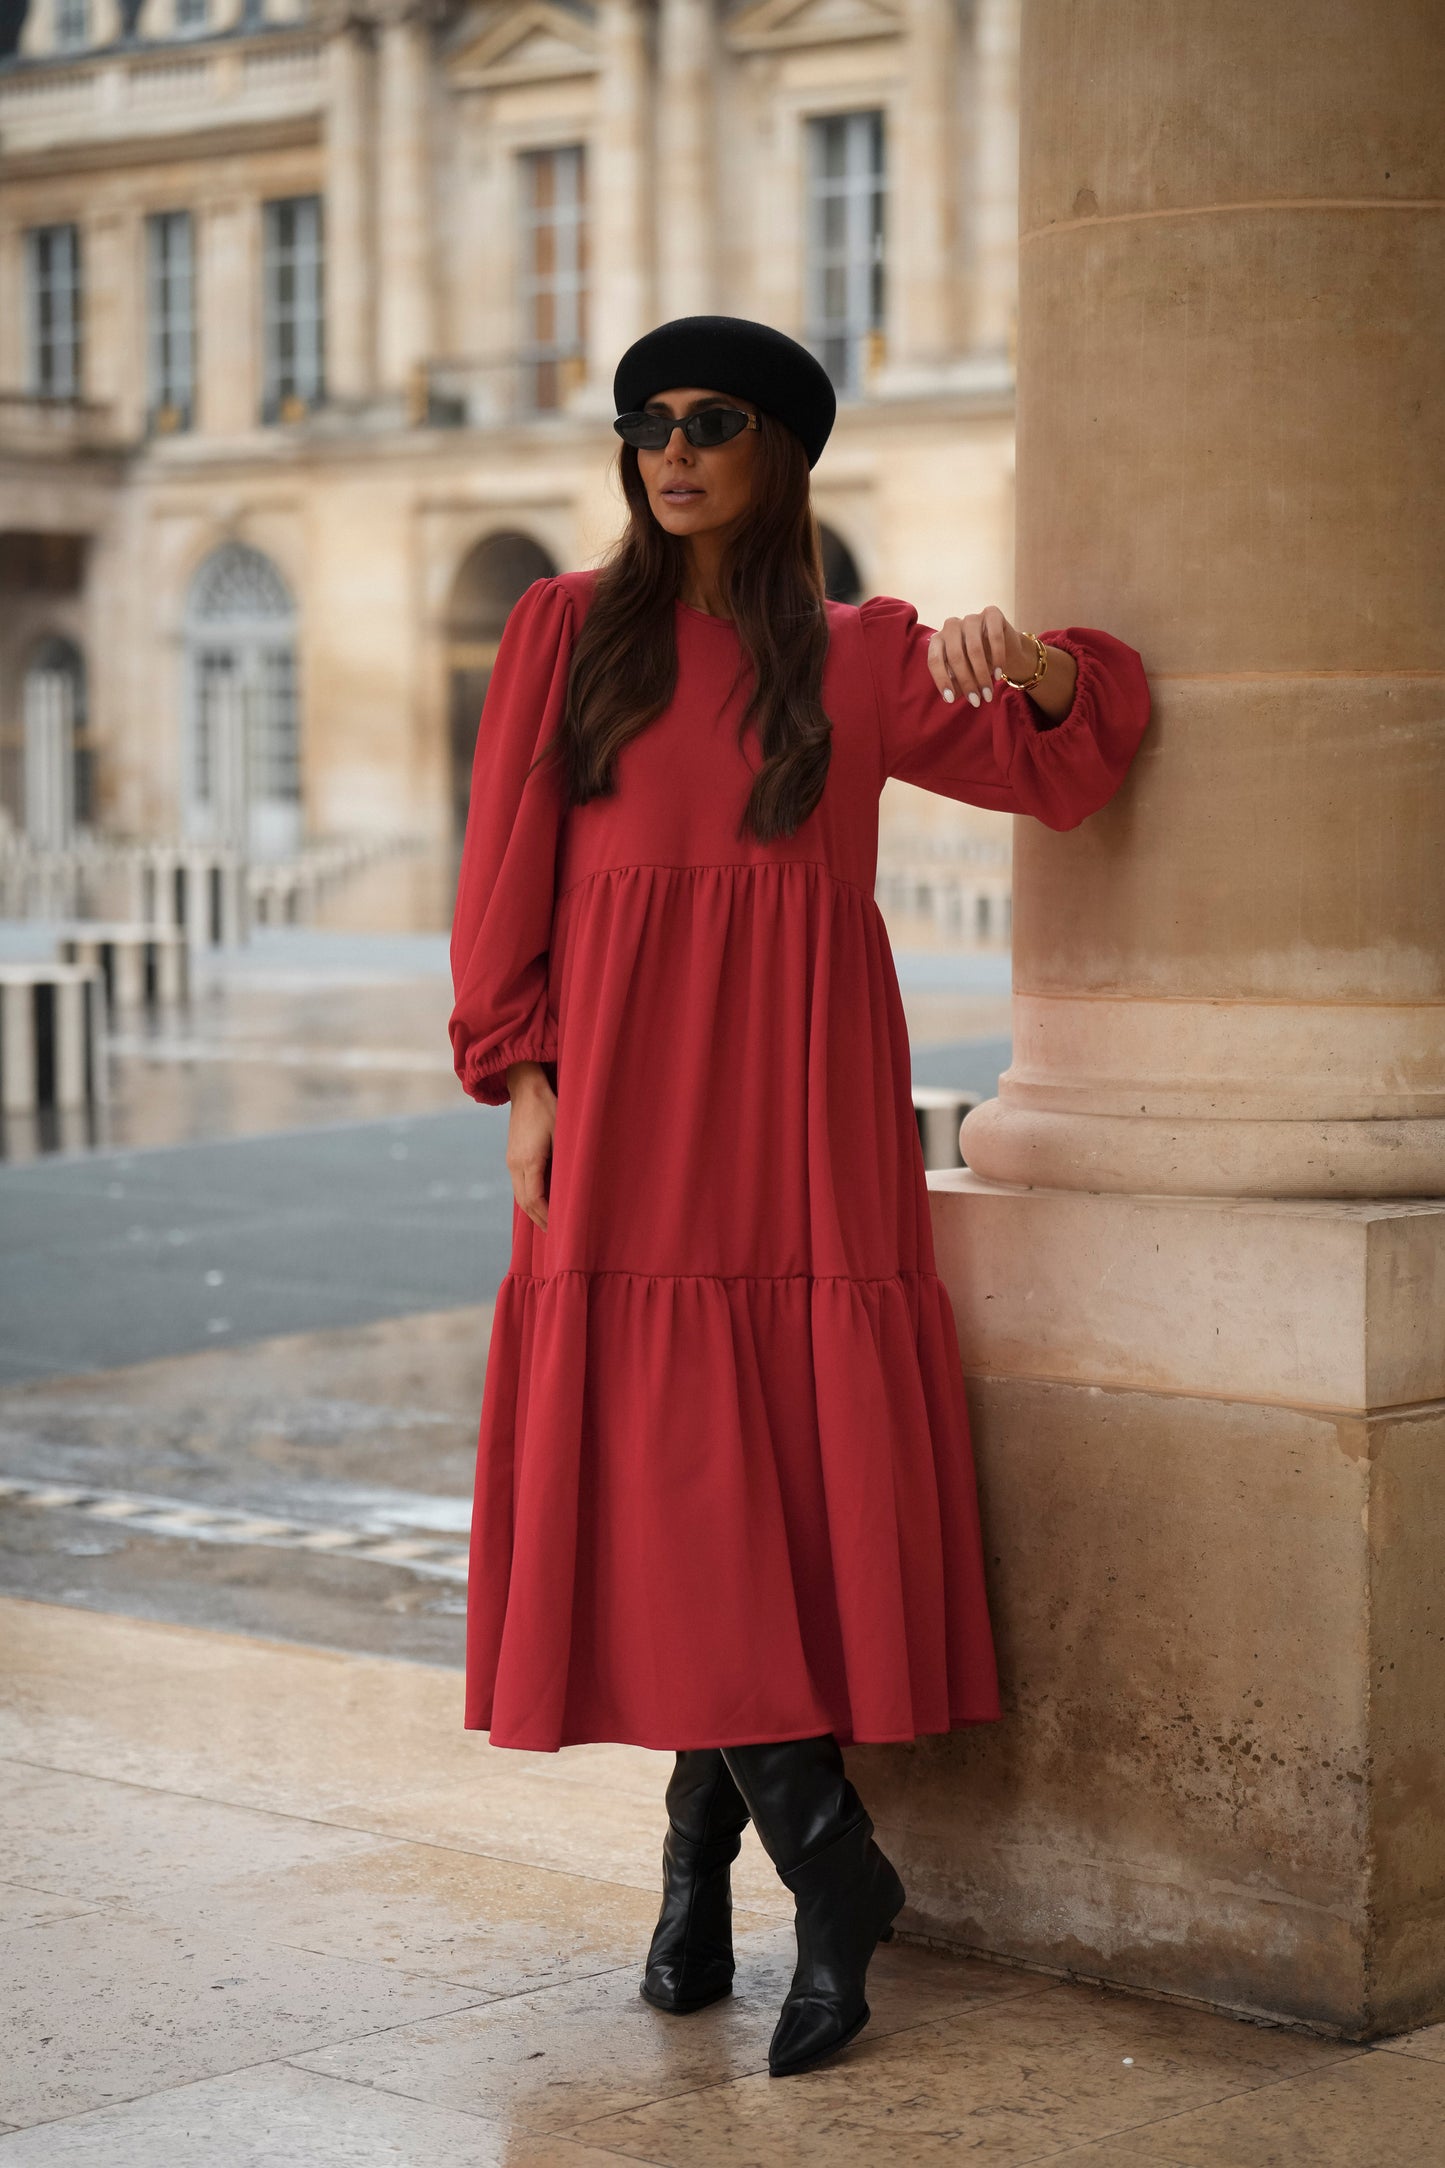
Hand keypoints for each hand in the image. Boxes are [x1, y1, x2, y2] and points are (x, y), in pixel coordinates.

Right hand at [505, 1061, 554, 1230]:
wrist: (526, 1086)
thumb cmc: (549, 1106)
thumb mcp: (564, 1131)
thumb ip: (567, 1158)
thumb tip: (575, 1184)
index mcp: (529, 1161)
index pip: (535, 1199)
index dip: (547, 1217)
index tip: (561, 1228)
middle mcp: (515, 1164)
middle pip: (525, 1202)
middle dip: (540, 1220)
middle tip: (556, 1234)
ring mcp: (511, 1160)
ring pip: (519, 1195)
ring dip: (533, 1211)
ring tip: (549, 1223)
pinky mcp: (512, 1155)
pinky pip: (519, 1184)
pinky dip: (530, 1198)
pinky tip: (541, 1203)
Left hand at [927, 606, 1037, 708]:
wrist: (1005, 649)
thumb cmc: (977, 665)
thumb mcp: (963, 676)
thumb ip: (955, 684)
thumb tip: (950, 697)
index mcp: (938, 640)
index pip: (934, 660)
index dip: (941, 680)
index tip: (950, 699)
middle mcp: (951, 626)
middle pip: (955, 656)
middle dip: (966, 682)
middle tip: (976, 701)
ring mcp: (971, 618)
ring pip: (974, 648)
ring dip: (982, 674)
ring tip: (988, 692)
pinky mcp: (992, 613)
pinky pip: (994, 637)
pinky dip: (997, 658)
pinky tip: (998, 673)